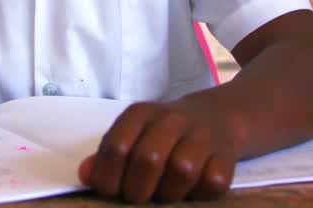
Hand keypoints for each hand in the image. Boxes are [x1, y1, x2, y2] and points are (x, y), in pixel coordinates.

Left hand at [78, 99, 237, 202]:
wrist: (217, 116)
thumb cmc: (164, 134)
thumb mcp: (134, 135)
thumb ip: (109, 154)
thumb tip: (86, 176)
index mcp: (141, 114)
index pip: (116, 146)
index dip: (108, 177)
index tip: (111, 191)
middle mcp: (172, 119)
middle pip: (148, 159)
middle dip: (137, 190)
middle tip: (137, 198)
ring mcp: (202, 135)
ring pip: (182, 171)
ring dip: (169, 194)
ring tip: (165, 195)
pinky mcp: (227, 153)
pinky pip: (213, 182)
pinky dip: (200, 194)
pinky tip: (192, 190)